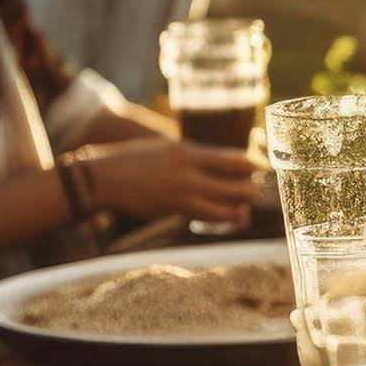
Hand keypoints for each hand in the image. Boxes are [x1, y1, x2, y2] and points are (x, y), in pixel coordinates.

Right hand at [80, 137, 258, 224]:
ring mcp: (183, 195)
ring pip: (229, 210)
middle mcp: (189, 174)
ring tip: (240, 205)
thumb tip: (222, 160)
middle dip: (251, 191)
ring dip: (239, 209)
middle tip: (252, 189)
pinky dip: (221, 217)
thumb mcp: (167, 147)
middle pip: (240, 188)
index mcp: (188, 151)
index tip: (261, 167)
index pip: (238, 160)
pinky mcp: (175, 212)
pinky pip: (209, 218)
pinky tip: (223, 213)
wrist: (104, 178)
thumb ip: (195, 155)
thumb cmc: (136, 158)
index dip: (256, 166)